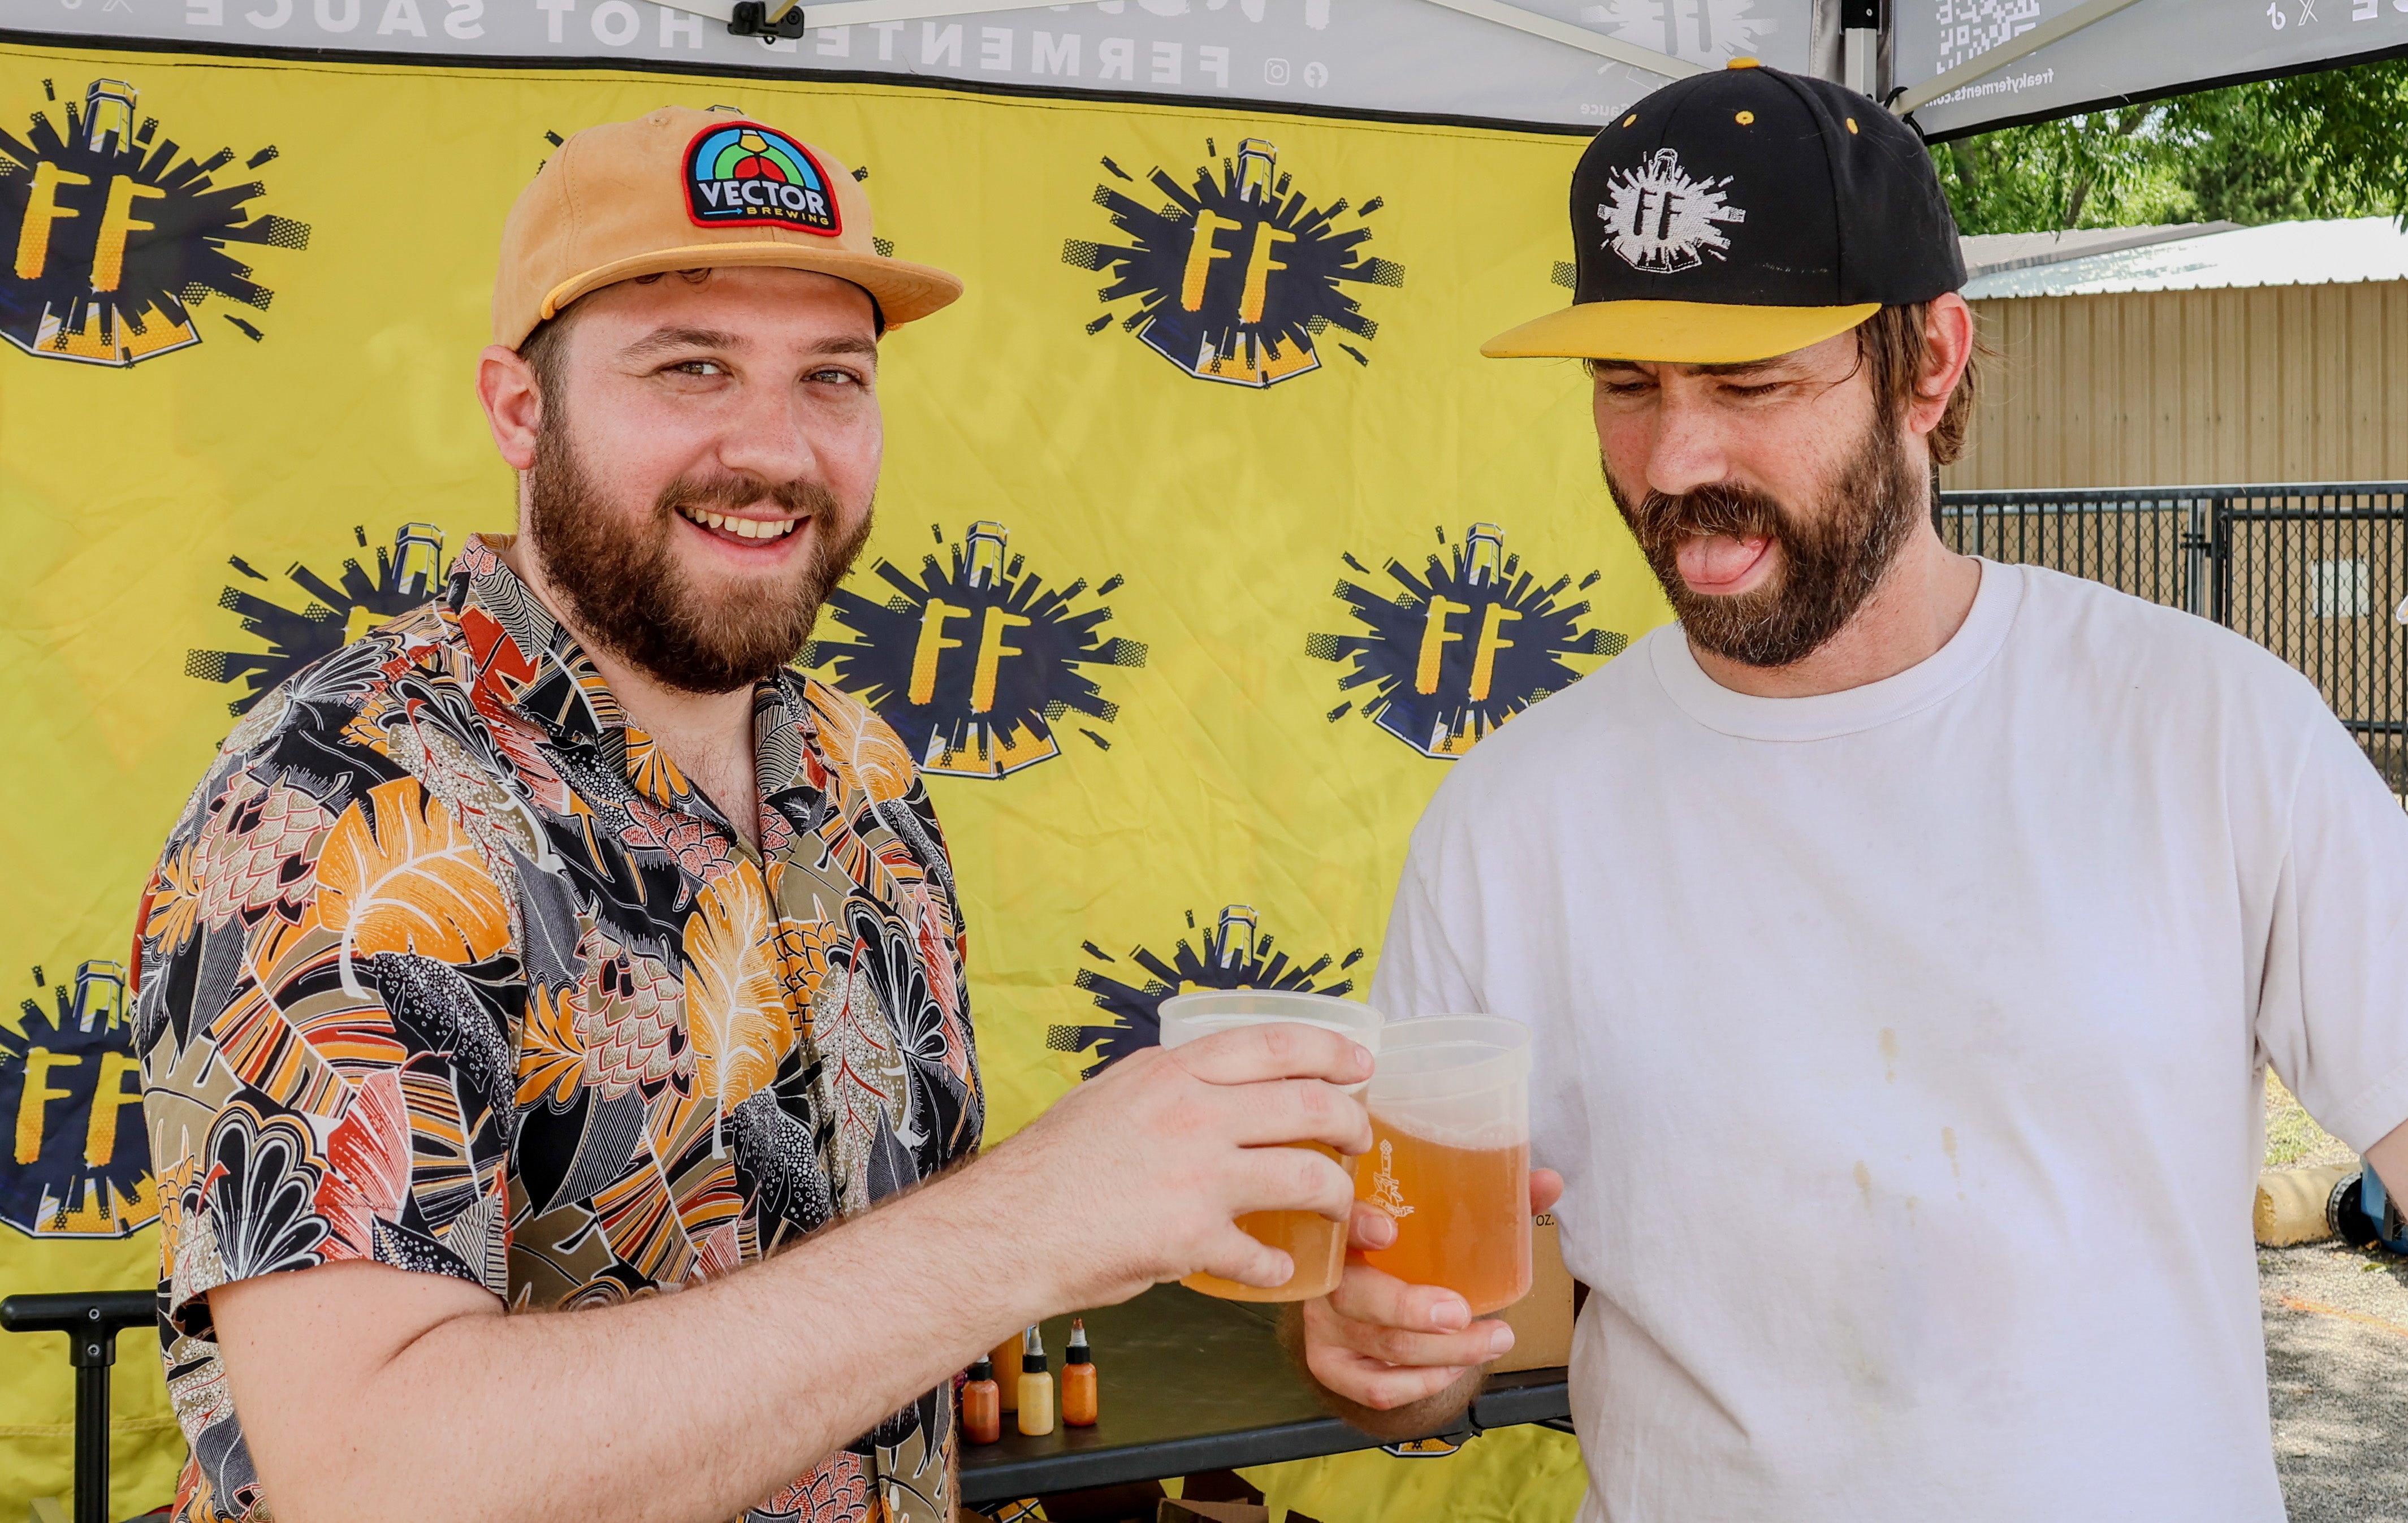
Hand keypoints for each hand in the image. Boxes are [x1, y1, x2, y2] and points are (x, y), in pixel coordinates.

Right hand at [986, 1022, 1375, 1308]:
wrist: (1010, 1227)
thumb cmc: (1049, 1164)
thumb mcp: (1109, 1094)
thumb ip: (1166, 1085)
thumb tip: (1205, 1082)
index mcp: (1175, 1073)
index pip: (1275, 1043)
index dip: (1330, 1050)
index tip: (1360, 1064)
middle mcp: (1196, 1115)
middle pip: (1310, 1106)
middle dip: (1352, 1124)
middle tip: (1361, 1141)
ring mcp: (1200, 1177)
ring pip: (1309, 1178)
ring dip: (1340, 1199)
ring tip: (1344, 1211)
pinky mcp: (1194, 1239)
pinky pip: (1262, 1255)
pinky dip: (1278, 1266)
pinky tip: (1277, 1270)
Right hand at [1299, 1168, 1564, 1410]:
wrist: (1372, 1295)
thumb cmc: (1410, 1248)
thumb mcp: (1441, 1220)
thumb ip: (1491, 1200)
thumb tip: (1549, 1181)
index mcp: (1345, 1223)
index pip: (1339, 1218)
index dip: (1358, 1224)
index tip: (1390, 1230)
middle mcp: (1325, 1273)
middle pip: (1356, 1295)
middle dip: (1412, 1309)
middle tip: (1463, 1312)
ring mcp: (1322, 1323)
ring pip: (1381, 1346)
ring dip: (1445, 1351)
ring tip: (1495, 1339)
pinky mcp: (1330, 1365)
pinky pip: (1377, 1387)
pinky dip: (1424, 1382)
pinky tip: (1456, 1367)